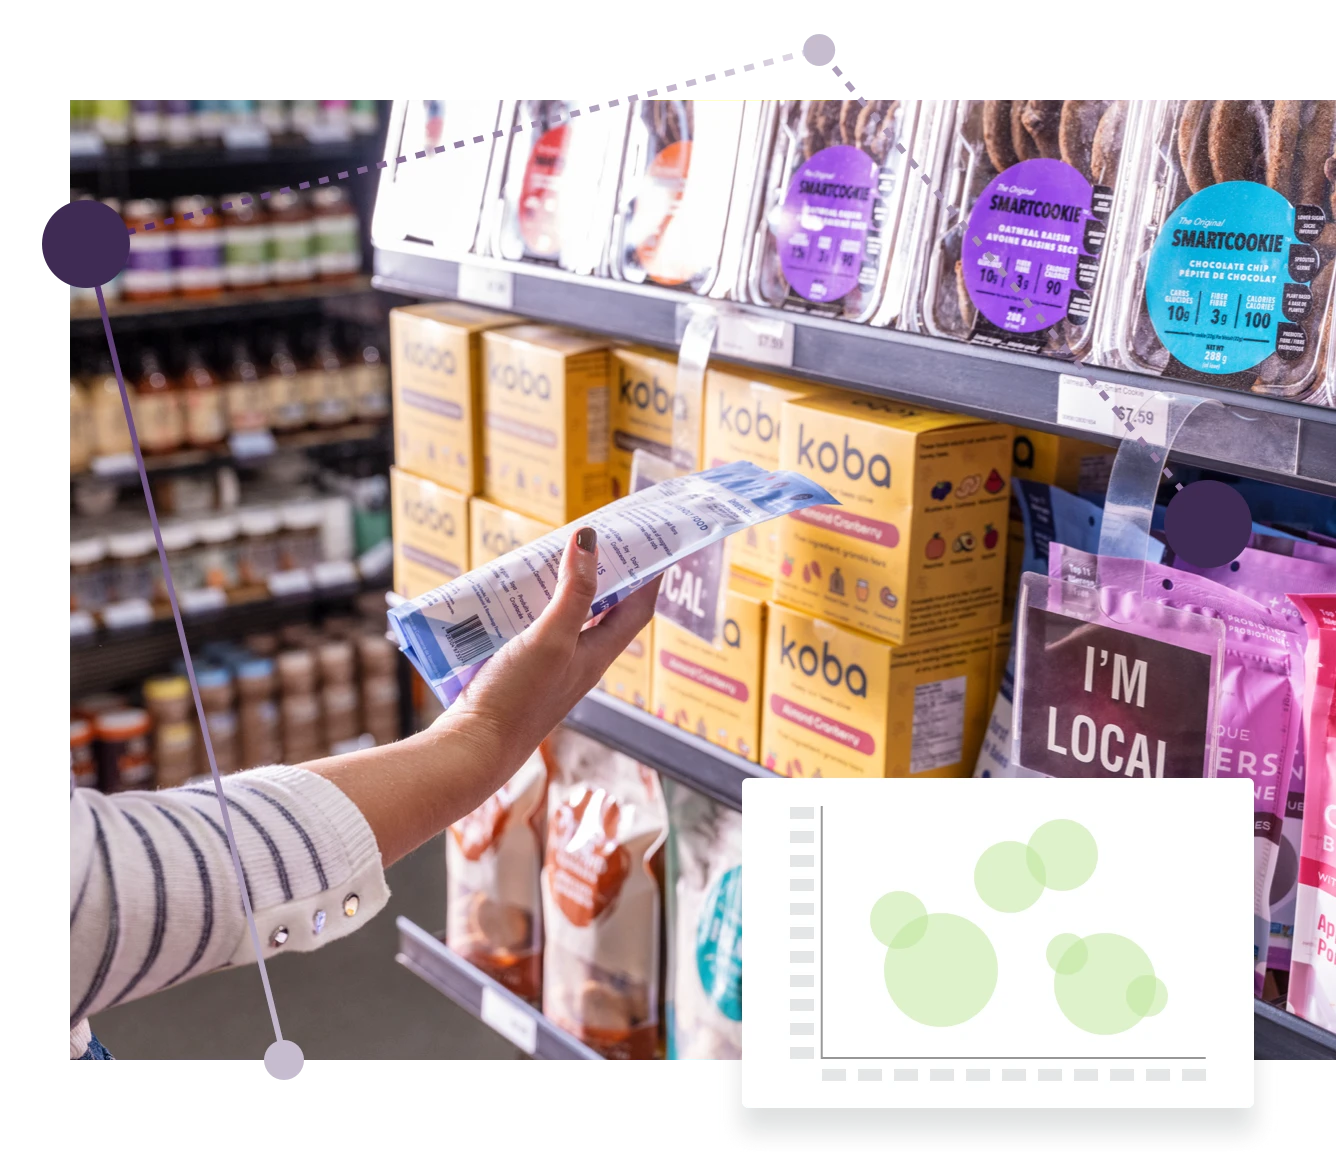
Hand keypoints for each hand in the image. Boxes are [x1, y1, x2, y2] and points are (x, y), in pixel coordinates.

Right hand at [307, 529, 659, 867]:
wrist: (473, 748)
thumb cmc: (517, 699)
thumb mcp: (551, 638)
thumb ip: (573, 592)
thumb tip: (590, 540)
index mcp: (597, 655)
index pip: (638, 608)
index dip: (650, 574)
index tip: (653, 540)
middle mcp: (579, 661)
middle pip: (604, 608)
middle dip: (605, 571)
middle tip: (598, 535)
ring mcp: (550, 667)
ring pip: (567, 616)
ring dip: (564, 585)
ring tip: (553, 552)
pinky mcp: (520, 669)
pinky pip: (535, 627)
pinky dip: (531, 603)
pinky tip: (513, 590)